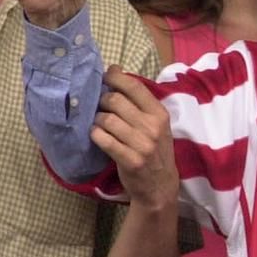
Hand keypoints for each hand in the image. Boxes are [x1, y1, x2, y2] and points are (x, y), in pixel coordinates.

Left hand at [92, 66, 179, 209]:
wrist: (160, 186)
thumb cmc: (155, 150)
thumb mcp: (156, 124)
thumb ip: (139, 101)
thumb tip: (115, 69)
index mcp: (159, 114)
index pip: (134, 86)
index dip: (115, 77)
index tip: (105, 76)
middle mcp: (152, 127)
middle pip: (115, 101)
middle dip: (102, 102)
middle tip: (101, 108)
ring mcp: (142, 144)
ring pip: (106, 120)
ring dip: (98, 121)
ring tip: (100, 125)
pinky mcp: (130, 160)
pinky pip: (103, 139)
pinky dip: (96, 136)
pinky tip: (98, 137)